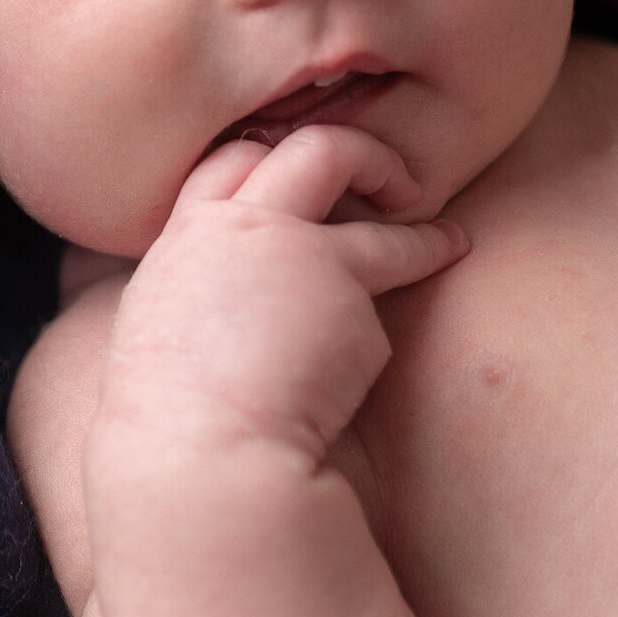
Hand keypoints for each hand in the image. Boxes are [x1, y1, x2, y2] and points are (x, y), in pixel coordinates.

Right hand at [75, 125, 473, 616]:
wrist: (200, 470)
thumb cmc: (183, 445)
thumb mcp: (168, 355)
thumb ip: (204, 308)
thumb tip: (240, 308)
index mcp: (175, 256)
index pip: (217, 173)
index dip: (262, 165)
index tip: (298, 176)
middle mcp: (223, 229)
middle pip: (275, 147)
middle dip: (330, 146)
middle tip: (376, 173)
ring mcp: (279, 240)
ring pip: (337, 160)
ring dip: (388, 175)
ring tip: (426, 203)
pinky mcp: (339, 271)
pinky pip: (395, 252)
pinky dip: (426, 252)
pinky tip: (449, 259)